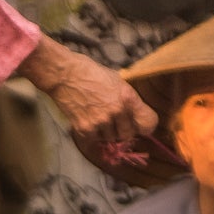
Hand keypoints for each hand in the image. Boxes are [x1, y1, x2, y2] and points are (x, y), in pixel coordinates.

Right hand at [24, 34, 156, 156]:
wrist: (64, 75)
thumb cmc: (90, 73)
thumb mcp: (116, 81)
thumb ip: (127, 99)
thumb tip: (134, 115)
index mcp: (128, 97)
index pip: (148, 123)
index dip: (145, 126)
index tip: (140, 126)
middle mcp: (117, 111)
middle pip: (128, 135)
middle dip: (122, 130)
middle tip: (113, 121)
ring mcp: (101, 122)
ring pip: (111, 139)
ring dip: (106, 132)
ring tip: (96, 117)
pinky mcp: (86, 129)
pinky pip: (95, 140)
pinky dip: (91, 134)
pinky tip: (87, 120)